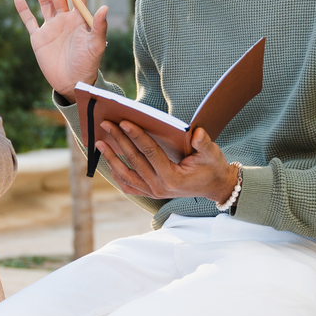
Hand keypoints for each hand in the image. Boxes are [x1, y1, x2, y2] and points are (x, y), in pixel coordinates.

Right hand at [13, 0, 108, 98]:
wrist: (73, 84)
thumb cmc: (88, 65)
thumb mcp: (96, 46)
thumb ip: (99, 27)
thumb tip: (104, 7)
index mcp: (79, 18)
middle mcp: (65, 19)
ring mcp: (51, 27)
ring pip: (44, 2)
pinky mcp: (39, 38)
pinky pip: (29, 21)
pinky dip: (23, 10)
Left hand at [96, 124, 239, 203]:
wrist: (215, 186)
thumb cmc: (213, 167)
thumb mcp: (213, 154)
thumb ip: (204, 143)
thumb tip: (196, 133)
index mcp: (172, 178)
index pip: (150, 153)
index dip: (137, 136)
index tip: (124, 122)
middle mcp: (159, 188)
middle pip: (134, 161)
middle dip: (119, 141)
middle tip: (106, 124)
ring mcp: (153, 192)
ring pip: (126, 175)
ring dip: (112, 158)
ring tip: (100, 143)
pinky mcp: (151, 193)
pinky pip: (129, 185)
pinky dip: (117, 174)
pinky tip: (109, 162)